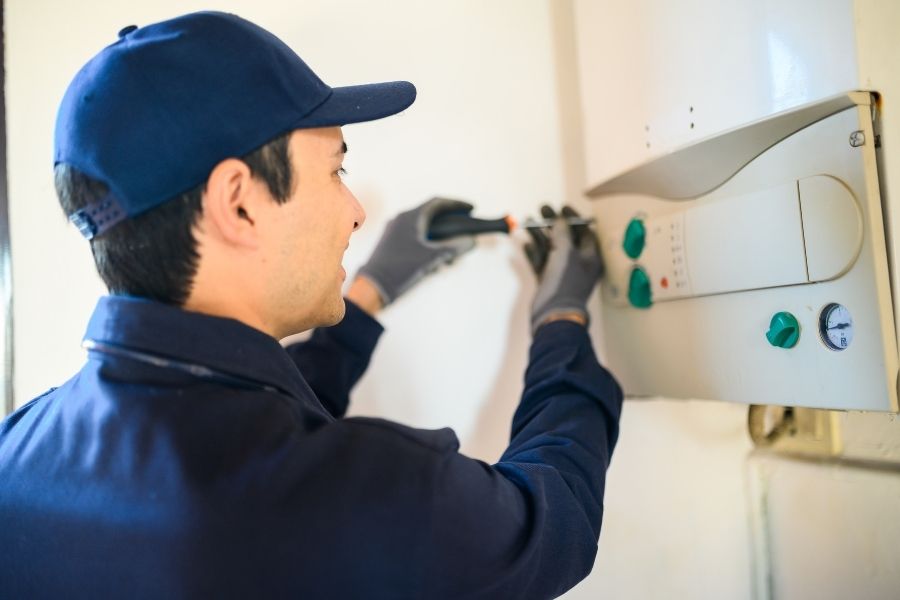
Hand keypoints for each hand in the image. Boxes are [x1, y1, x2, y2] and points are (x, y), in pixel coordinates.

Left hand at [356, 197, 475, 304]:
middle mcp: (401, 220)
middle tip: (465, 228)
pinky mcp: (392, 243)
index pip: (438, 203)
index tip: (471, 208)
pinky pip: (415, 238)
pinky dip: (429, 244)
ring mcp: (395, 231)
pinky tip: (437, 261)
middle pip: (431, 215)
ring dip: (440, 238)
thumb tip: (471, 241)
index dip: (457, 204)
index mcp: (411, 217)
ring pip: (424, 229)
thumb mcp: (432, 258)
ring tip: (453, 252)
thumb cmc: (400, 269)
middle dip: (450, 224)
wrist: (373, 286)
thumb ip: (454, 248)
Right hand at [524, 205, 602, 331]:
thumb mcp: (566, 252)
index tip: (562, 207)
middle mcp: (578, 263)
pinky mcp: (548, 280)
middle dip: (554, 223)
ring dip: (541, 235)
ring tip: (528, 222)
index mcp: (590, 256)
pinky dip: (534, 252)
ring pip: (551, 248)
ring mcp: (562, 272)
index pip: (585, 231)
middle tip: (542, 210)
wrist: (554, 313)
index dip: (574, 218)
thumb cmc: (565, 282)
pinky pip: (541, 261)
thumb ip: (563, 233)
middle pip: (566, 237)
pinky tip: (526, 243)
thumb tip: (560, 219)